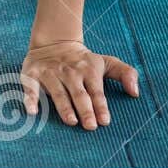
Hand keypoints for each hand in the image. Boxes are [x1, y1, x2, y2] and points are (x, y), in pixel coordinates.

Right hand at [21, 38, 139, 130]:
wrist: (53, 41)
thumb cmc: (83, 61)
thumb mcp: (106, 62)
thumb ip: (125, 73)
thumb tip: (136, 92)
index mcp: (88, 70)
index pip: (96, 91)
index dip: (100, 106)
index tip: (105, 121)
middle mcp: (70, 72)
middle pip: (78, 93)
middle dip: (85, 109)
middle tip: (90, 126)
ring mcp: (51, 73)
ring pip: (58, 92)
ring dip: (64, 107)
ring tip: (71, 121)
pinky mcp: (32, 74)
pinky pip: (31, 88)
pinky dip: (31, 98)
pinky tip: (33, 111)